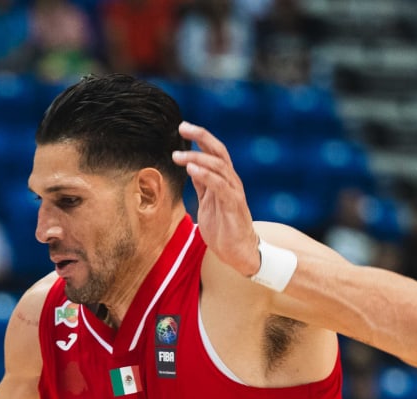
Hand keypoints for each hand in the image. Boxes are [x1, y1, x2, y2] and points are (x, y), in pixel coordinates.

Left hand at [172, 121, 258, 277]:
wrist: (238, 253)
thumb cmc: (224, 229)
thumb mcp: (207, 203)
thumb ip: (202, 185)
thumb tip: (192, 167)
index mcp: (224, 179)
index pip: (214, 151)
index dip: (200, 138)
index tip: (182, 127)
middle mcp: (231, 181)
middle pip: (218, 151)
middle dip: (201, 137)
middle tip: (182, 127)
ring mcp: (234, 192)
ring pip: (218, 166)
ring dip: (197, 158)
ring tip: (178, 156)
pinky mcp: (233, 205)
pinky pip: (220, 186)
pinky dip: (206, 176)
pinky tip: (192, 170)